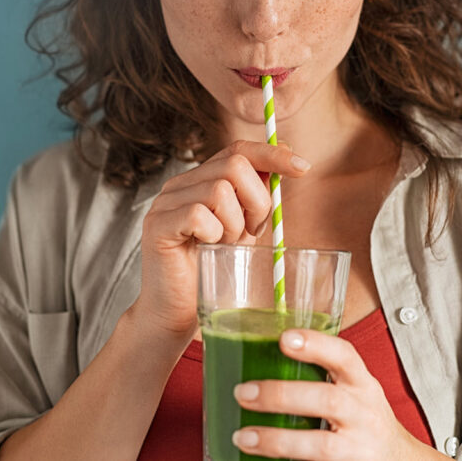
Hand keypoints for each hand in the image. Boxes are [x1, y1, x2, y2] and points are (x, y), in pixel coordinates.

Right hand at [133, 140, 310, 337]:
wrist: (178, 313)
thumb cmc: (212, 270)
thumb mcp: (244, 227)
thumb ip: (257, 194)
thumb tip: (289, 156)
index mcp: (201, 180)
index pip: (238, 149)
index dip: (272, 154)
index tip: (304, 167)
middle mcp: (180, 184)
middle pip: (234, 165)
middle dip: (258, 201)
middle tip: (252, 232)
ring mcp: (165, 203)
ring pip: (219, 190)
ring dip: (235, 224)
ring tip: (227, 245)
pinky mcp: (158, 225)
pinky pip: (199, 215)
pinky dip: (214, 235)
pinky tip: (209, 249)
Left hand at [230, 329, 436, 459]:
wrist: (397, 459)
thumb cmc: (363, 417)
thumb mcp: (353, 389)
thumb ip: (321, 376)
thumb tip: (259, 359)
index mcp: (362, 384)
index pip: (344, 356)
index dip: (316, 345)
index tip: (284, 338)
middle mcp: (364, 413)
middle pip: (327, 401)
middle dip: (282, 396)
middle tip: (243, 392)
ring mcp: (359, 446)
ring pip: (321, 445)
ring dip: (277, 440)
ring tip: (243, 436)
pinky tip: (262, 459)